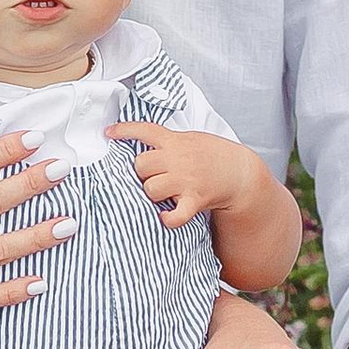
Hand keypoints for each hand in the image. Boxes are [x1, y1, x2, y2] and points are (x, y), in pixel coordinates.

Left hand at [104, 120, 258, 228]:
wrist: (239, 172)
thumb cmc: (213, 155)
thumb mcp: (190, 138)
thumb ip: (168, 141)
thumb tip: (142, 145)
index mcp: (176, 141)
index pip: (145, 130)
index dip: (123, 130)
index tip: (108, 133)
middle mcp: (179, 158)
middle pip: (140, 164)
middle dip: (142, 172)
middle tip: (153, 176)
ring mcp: (186, 180)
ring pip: (150, 188)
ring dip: (152, 193)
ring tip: (163, 193)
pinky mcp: (195, 199)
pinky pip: (175, 214)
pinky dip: (168, 218)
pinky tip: (166, 216)